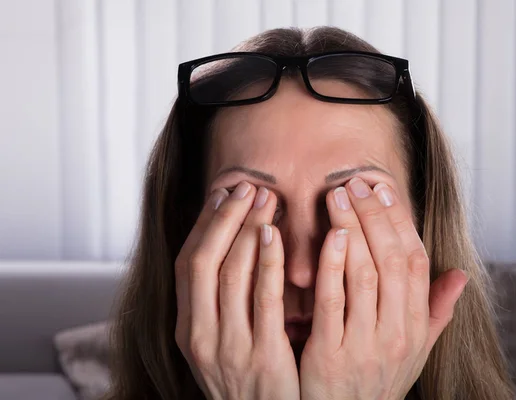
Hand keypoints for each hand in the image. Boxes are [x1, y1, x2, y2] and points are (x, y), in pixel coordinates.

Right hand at [174, 182, 299, 399]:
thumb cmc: (248, 379)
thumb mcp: (221, 342)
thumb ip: (222, 302)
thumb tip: (234, 247)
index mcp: (188, 329)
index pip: (187, 265)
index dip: (204, 226)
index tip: (222, 195)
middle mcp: (200, 336)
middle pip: (203, 262)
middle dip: (225, 220)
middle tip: (247, 187)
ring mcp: (228, 348)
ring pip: (230, 275)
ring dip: (246, 231)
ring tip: (265, 199)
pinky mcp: (261, 357)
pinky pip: (263, 300)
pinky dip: (267, 262)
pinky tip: (275, 234)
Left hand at [300, 178, 468, 398]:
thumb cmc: (377, 381)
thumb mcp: (415, 351)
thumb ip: (435, 312)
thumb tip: (461, 275)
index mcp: (415, 326)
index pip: (414, 263)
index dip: (400, 222)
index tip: (383, 190)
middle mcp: (396, 333)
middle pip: (390, 261)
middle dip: (373, 216)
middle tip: (354, 183)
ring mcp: (364, 345)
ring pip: (364, 274)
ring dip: (352, 229)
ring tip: (336, 196)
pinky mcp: (330, 355)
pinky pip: (332, 302)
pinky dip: (332, 265)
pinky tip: (329, 236)